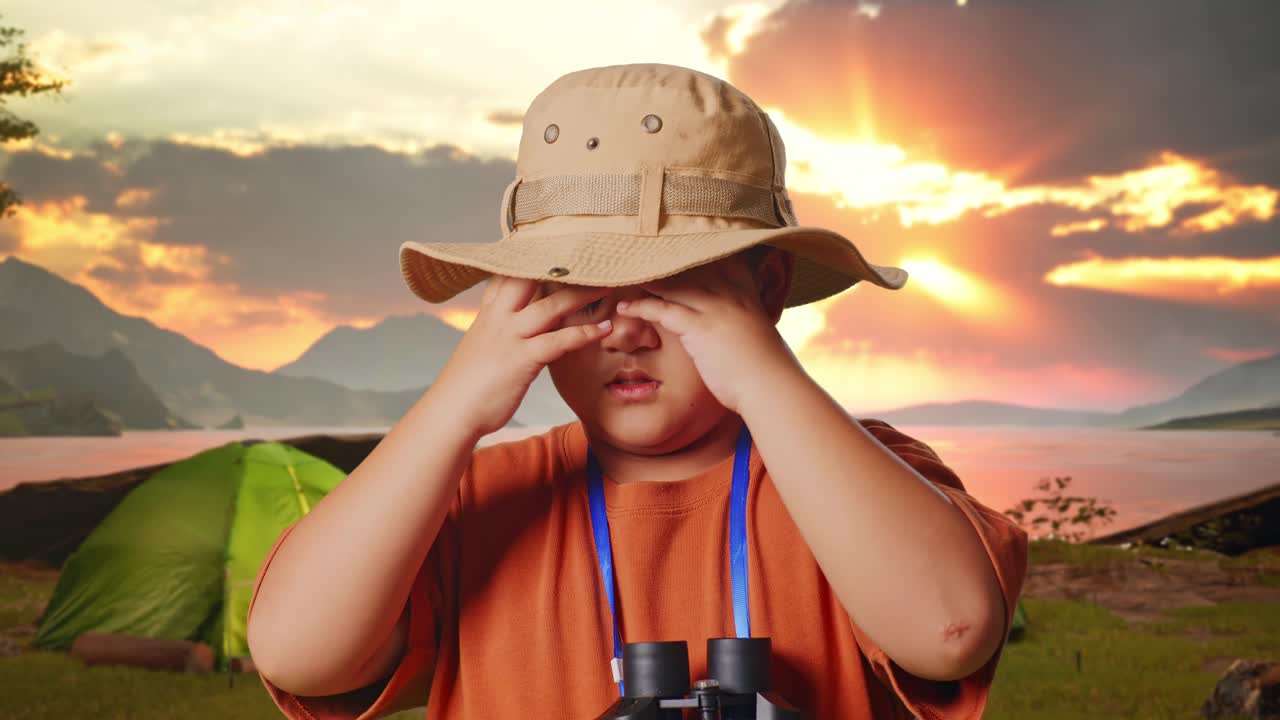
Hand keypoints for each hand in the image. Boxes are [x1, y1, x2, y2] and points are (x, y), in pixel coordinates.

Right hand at [432, 276, 614, 435]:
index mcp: (488, 315)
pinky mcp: (521, 360)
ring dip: (581, 295)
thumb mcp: (479, 349)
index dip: (529, 259)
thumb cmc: (465, 387)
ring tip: (607, 287)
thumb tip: (513, 329)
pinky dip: (584, 334)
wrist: (450, 413)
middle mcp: (498, 319)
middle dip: (560, 268)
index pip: (507, 275)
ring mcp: (510, 337)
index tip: (553, 246)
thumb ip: (497, 332)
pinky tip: (603, 329)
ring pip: (549, 306)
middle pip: (530, 280)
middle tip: (589, 259)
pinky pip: (558, 341)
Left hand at [615, 258, 801, 414]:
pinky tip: (625, 307)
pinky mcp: (699, 327)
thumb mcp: (761, 333)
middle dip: (664, 263)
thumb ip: (745, 321)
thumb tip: (736, 327)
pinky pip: (662, 309)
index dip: (694, 254)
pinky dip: (640, 307)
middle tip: (639, 259)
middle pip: (691, 267)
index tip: (672, 250)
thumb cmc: (767, 368)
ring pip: (673, 283)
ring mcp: (714, 308)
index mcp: (746, 292)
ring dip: (646, 281)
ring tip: (626, 279)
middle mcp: (730, 293)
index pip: (719, 260)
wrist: (771, 387)